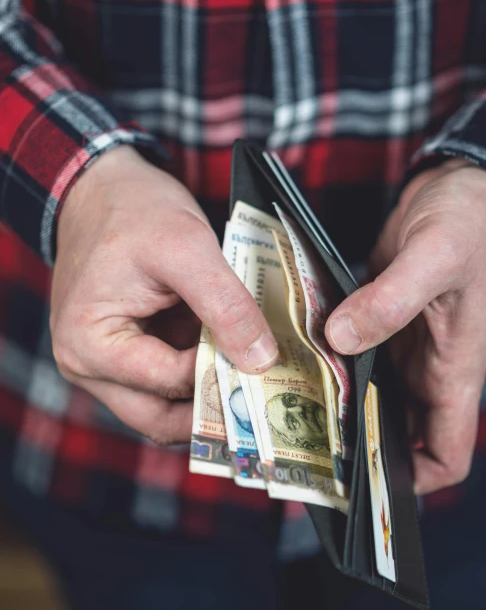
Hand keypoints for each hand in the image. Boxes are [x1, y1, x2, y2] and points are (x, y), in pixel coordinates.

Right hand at [51, 146, 277, 444]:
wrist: (102, 189)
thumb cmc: (133, 211)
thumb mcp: (187, 247)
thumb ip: (226, 306)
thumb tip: (262, 362)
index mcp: (90, 345)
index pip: (169, 384)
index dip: (222, 377)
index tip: (272, 369)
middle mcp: (88, 368)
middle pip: (160, 419)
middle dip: (215, 411)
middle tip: (269, 401)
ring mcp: (106, 367)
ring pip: (166, 409)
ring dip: (210, 395)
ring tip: (258, 378)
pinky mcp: (127, 357)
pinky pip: (168, 384)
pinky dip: (201, 374)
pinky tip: (236, 357)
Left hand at [325, 160, 485, 493]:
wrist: (469, 184)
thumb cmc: (473, 221)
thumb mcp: (434, 258)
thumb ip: (390, 302)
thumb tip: (339, 340)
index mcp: (455, 369)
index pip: (448, 453)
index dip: (416, 480)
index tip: (368, 485)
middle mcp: (429, 366)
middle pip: (398, 432)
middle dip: (360, 447)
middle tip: (305, 451)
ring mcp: (404, 342)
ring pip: (372, 394)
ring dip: (341, 403)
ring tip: (290, 409)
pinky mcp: (381, 317)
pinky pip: (355, 353)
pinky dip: (332, 361)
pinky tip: (295, 358)